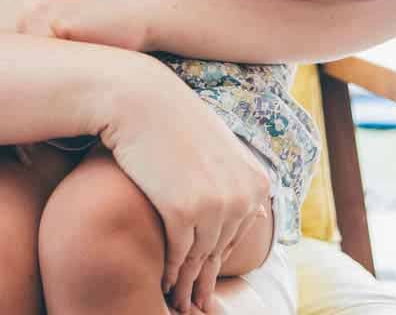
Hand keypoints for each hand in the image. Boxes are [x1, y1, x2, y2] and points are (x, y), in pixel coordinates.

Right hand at [97, 56, 270, 312]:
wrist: (139, 101)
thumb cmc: (172, 121)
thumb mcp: (218, 147)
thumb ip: (234, 178)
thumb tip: (252, 208)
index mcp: (256, 182)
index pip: (238, 234)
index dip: (219, 259)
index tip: (207, 280)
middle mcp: (242, 196)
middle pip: (220, 250)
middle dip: (204, 279)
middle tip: (195, 305)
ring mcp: (214, 205)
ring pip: (199, 257)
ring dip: (186, 283)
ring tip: (177, 300)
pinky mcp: (182, 210)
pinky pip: (177, 252)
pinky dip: (169, 270)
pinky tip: (162, 280)